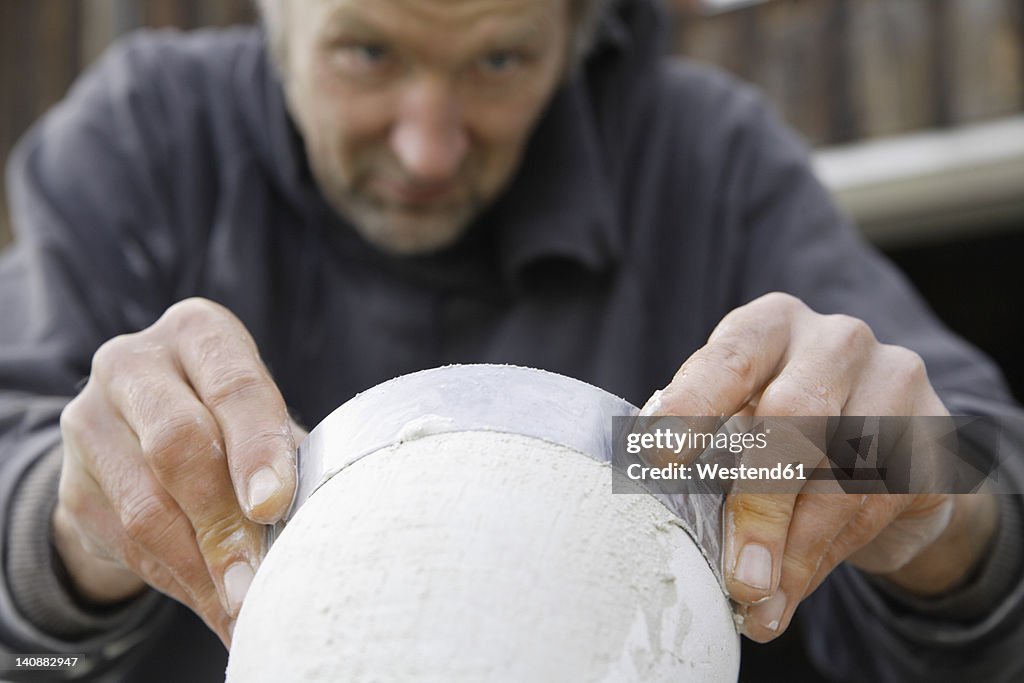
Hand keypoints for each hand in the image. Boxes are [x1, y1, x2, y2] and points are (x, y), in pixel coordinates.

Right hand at [53, 298, 303, 644]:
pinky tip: (215, 604)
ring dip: (202, 566)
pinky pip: (128, 545)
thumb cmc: (232, 422)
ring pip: (147, 507)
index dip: (257, 448)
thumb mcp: (262, 417)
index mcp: (199, 333)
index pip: (234, 386)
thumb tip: (316, 524)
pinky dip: (179, 582)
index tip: (274, 505)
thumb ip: (285, 455)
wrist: (143, 437)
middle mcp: (134, 364)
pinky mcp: (73, 484)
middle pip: (179, 444)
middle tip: (257, 576)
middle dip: (224, 520)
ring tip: (245, 603)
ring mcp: (90, 422)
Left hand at [644, 293, 998, 641]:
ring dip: (796, 553)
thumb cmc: (781, 430)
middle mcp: (835, 341)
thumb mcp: (738, 421)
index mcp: (770, 325)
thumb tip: (660, 511)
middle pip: (796, 415)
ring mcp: (894, 381)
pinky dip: (829, 556)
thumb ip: (708, 448)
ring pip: (845, 473)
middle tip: (737, 577)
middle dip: (759, 505)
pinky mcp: (932, 436)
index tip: (657, 460)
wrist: (882, 449)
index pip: (730, 356)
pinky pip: (881, 504)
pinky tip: (796, 589)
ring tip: (761, 605)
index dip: (693, 405)